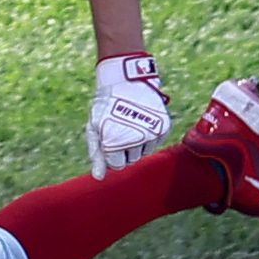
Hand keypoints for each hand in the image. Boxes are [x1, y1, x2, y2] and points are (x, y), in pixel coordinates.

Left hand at [83, 52, 171, 174]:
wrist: (126, 80)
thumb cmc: (106, 106)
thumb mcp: (94, 128)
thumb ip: (96, 154)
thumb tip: (98, 178)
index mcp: (115, 142)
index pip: (117, 165)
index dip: (110, 154)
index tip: (108, 138)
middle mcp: (135, 140)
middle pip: (131, 160)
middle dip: (124, 149)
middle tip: (119, 129)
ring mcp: (151, 133)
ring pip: (144, 153)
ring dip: (137, 143)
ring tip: (130, 123)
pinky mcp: (163, 126)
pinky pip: (156, 143)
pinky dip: (149, 136)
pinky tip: (142, 121)